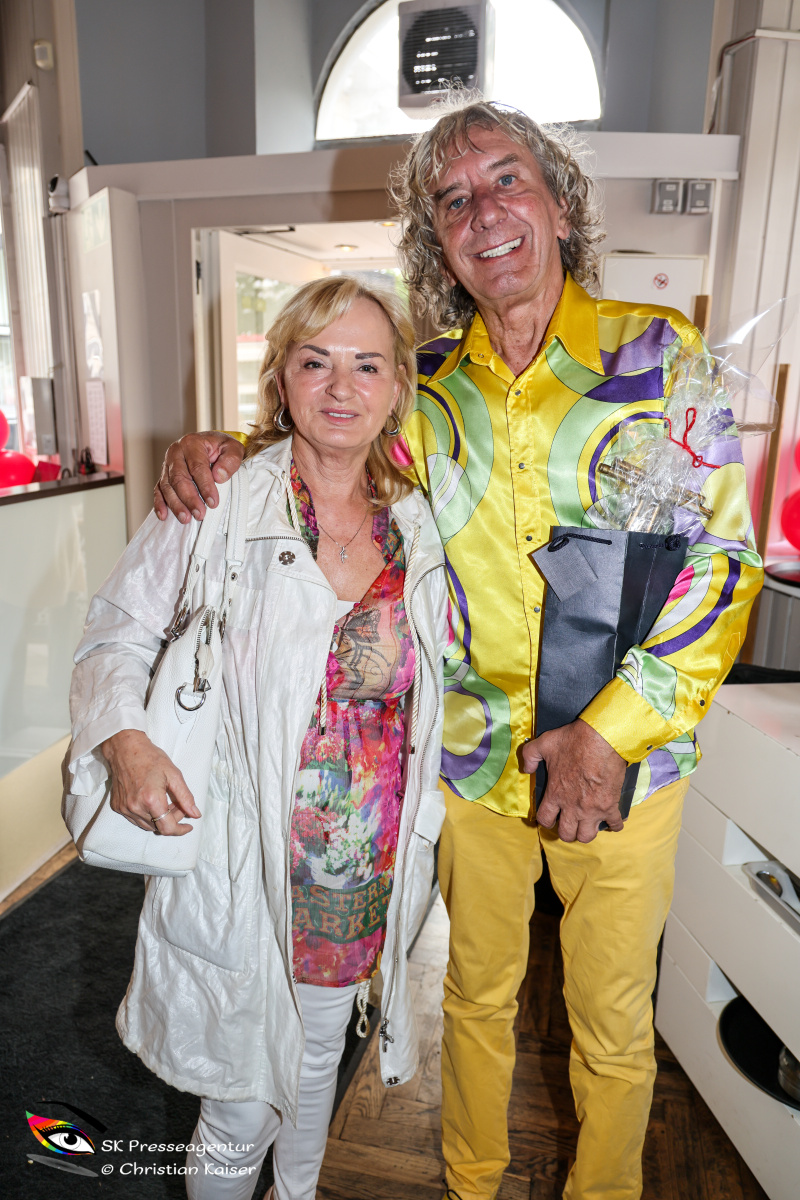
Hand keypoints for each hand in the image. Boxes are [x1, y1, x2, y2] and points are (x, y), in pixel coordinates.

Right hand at [102, 730, 200, 835]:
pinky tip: (152, 801)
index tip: (188, 826)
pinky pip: (135, 819)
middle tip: (178, 804)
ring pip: (147, 825)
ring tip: (165, 801)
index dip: (180, 830)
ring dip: (159, 819)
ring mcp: (125, 808)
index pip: (167, 828)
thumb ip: (185, 797)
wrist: (125, 749)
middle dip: (172, 819)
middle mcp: (135, 807)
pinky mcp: (118, 806)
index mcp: (151, 799)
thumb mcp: (174, 775)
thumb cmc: (150, 758)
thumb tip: (195, 814)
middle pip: (158, 827)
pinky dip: (147, 815)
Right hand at [154, 432, 244, 523]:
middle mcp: (176, 452)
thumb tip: (219, 476)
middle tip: (200, 515)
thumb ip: (230, 460)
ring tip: (185, 519)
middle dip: (189, 499)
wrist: (210, 443)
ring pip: (167, 486)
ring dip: (175, 504)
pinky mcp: (164, 474)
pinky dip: (160, 503)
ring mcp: (167, 464)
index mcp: (192, 444)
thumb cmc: (221, 447)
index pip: (197, 467)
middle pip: (179, 478)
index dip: (205, 486)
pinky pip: (158, 489)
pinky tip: (164, 516)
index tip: (213, 503)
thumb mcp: (233, 448)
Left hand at [521, 718, 625, 842]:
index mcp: (555, 794)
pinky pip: (614, 825)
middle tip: (569, 823)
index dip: (546, 820)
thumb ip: (529, 756)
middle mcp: (572, 807)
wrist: (602, 738)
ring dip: (586, 832)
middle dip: (566, 831)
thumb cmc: (573, 741)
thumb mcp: (544, 743)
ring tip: (587, 824)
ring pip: (586, 836)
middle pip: (566, 834)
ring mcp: (592, 809)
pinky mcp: (610, 806)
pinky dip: (614, 825)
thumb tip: (526, 769)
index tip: (551, 816)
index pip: (545, 820)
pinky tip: (612, 819)